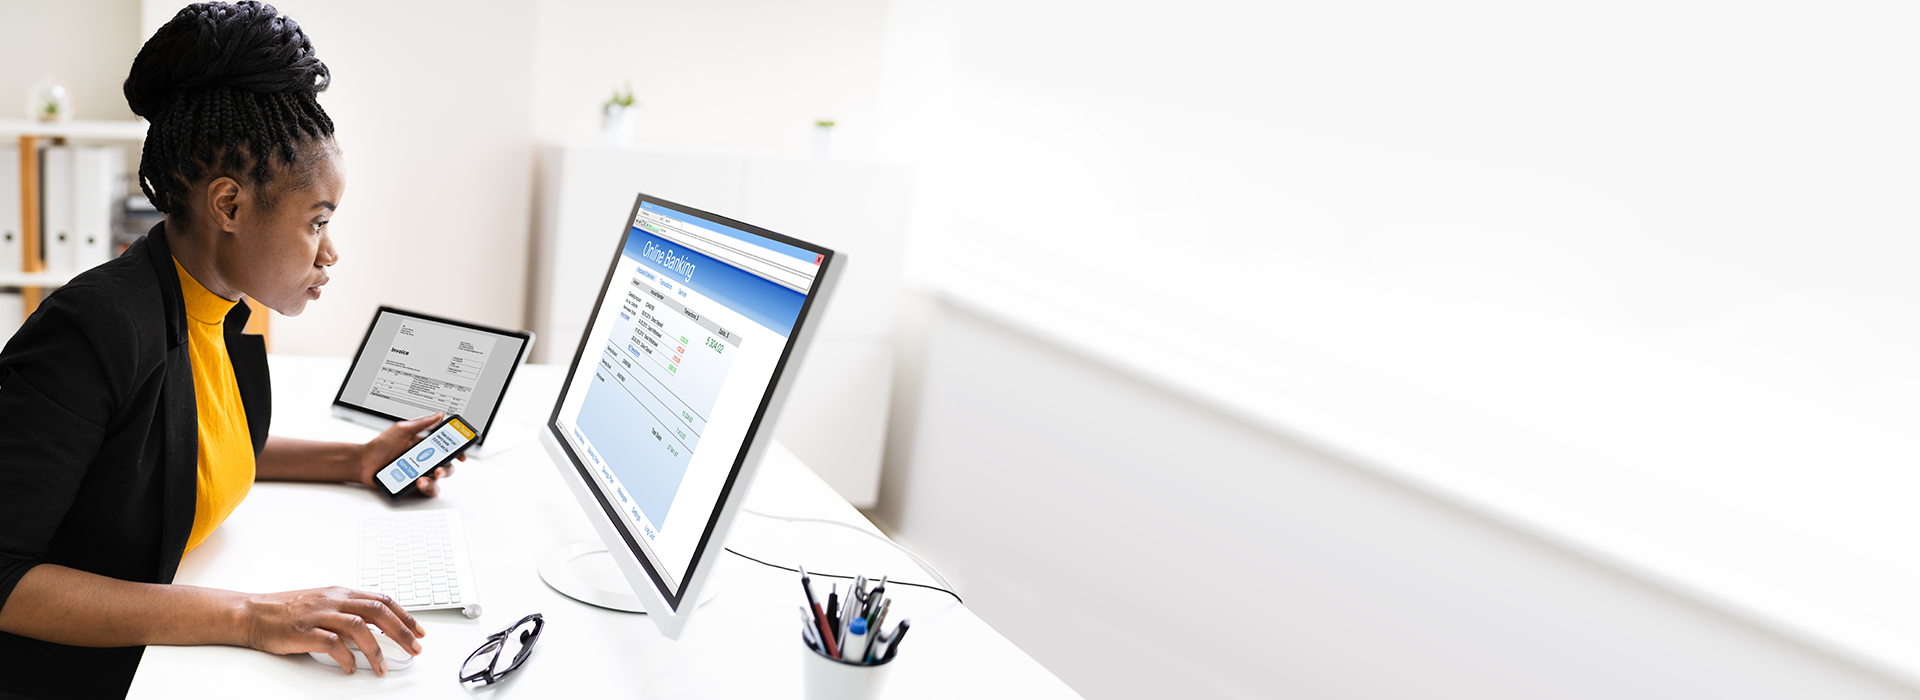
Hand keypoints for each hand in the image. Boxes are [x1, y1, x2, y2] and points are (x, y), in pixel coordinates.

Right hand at [241, 586, 424, 674]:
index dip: (405, 616)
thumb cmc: (287, 610)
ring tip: (383, 667)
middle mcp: (333, 600)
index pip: (382, 600)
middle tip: (414, 649)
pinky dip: (346, 657)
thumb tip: (377, 627)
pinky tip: (351, 667)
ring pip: (359, 627)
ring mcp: (319, 615)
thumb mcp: (324, 602)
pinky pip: (332, 644)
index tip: (419, 631)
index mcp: (341, 593)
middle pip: (377, 612)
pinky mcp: (304, 631)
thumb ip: (349, 610)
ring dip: (376, 649)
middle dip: (401, 632)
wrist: (252, 612)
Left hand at [354, 413, 466, 497]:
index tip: (461, 453)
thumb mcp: (401, 429)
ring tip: (424, 479)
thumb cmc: (380, 445)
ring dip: (436, 480)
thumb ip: (422, 423)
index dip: (458, 450)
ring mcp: (420, 473)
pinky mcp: (414, 486)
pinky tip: (419, 482)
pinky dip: (427, 488)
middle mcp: (425, 460)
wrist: (363, 463)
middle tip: (439, 469)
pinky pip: (428, 491)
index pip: (447, 447)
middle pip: (447, 465)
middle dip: (447, 468)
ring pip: (439, 480)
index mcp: (425, 445)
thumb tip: (439, 415)